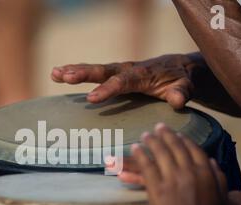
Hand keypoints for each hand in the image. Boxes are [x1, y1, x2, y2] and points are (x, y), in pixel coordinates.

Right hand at [51, 54, 205, 108]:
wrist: (179, 68)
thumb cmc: (181, 80)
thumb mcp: (185, 87)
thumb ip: (181, 93)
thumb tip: (177, 101)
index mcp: (142, 74)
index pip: (123, 81)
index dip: (107, 89)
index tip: (91, 98)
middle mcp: (128, 69)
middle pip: (103, 70)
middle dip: (84, 74)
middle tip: (64, 77)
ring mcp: (120, 70)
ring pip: (95, 69)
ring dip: (74, 70)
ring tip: (54, 73)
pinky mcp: (115, 74)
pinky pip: (94, 73)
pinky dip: (76, 72)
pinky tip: (58, 74)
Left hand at [129, 123, 226, 204]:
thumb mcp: (222, 195)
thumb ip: (218, 176)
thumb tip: (212, 161)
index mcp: (205, 171)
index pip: (192, 148)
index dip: (183, 139)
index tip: (176, 134)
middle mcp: (188, 170)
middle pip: (174, 147)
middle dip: (165, 135)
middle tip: (158, 127)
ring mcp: (172, 178)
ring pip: (160, 153)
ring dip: (152, 141)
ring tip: (145, 134)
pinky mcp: (157, 188)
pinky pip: (146, 166)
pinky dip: (140, 155)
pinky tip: (135, 147)